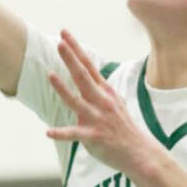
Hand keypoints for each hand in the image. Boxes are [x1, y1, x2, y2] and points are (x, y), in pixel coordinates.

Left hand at [44, 29, 158, 175]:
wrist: (138, 152)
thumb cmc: (122, 126)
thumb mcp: (113, 101)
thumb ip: (97, 89)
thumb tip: (84, 75)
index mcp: (104, 91)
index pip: (88, 65)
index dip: (76, 49)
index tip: (64, 34)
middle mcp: (101, 101)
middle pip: (83, 76)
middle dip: (71, 59)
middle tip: (60, 43)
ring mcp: (97, 118)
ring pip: (76, 101)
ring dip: (62, 88)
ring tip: (50, 75)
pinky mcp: (94, 136)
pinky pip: (74, 134)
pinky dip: (61, 133)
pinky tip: (48, 132)